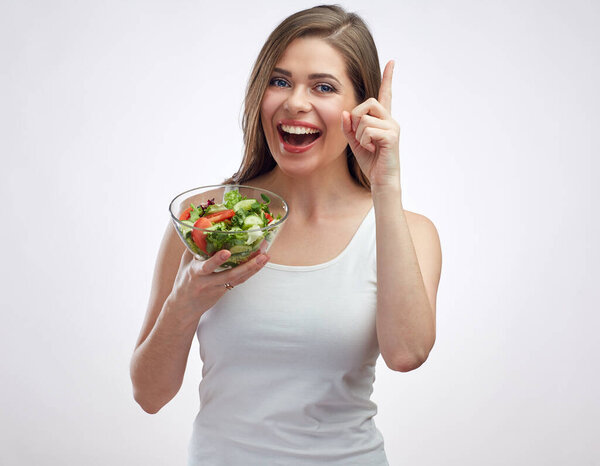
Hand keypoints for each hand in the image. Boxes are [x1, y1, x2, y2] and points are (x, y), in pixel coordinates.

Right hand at [167, 249, 268, 324]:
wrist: (184, 306)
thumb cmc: (184, 281)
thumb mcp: (185, 263)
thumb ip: (194, 247)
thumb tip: (202, 227)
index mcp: (196, 272)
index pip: (206, 266)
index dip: (216, 260)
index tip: (227, 253)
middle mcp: (208, 281)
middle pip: (230, 275)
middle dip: (247, 265)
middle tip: (261, 255)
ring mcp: (218, 287)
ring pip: (238, 279)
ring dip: (253, 267)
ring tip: (266, 256)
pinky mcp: (224, 291)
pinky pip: (239, 281)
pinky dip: (250, 272)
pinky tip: (260, 263)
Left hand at [342, 60, 400, 188]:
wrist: (381, 180)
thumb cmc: (371, 162)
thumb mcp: (355, 142)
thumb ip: (349, 127)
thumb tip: (346, 113)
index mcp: (382, 119)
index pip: (386, 94)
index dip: (388, 78)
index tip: (391, 62)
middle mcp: (390, 120)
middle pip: (369, 102)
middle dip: (356, 117)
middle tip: (360, 135)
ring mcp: (392, 127)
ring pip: (365, 118)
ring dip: (359, 134)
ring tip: (368, 146)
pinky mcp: (392, 136)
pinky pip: (368, 130)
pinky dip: (364, 141)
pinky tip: (372, 149)